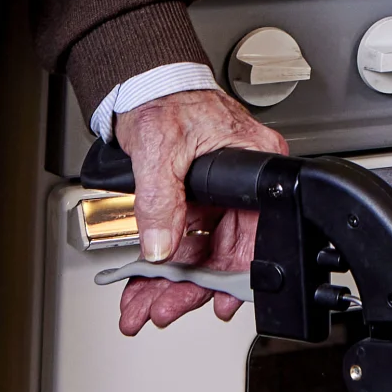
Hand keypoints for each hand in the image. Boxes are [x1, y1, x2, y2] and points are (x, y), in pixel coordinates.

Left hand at [112, 87, 289, 336]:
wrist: (139, 81)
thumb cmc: (164, 96)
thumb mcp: (161, 147)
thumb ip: (161, 199)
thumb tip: (161, 246)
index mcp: (251, 163)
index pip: (251, 234)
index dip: (232, 276)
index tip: (215, 303)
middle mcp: (239, 185)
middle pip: (222, 252)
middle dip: (188, 288)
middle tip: (161, 310)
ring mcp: (216, 195)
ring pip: (199, 253)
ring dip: (169, 283)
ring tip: (143, 305)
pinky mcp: (193, 200)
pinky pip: (182, 240)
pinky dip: (161, 263)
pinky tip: (144, 283)